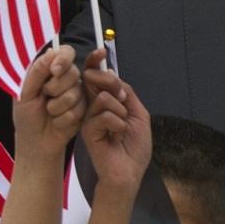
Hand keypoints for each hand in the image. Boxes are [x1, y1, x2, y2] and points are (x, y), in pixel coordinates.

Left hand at [12, 44, 83, 161]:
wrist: (36, 142)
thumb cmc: (26, 116)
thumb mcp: (24, 93)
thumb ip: (36, 72)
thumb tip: (51, 51)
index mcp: (51, 69)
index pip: (66, 52)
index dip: (63, 60)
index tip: (55, 71)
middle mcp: (67, 78)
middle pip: (73, 73)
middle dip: (55, 89)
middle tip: (44, 97)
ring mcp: (77, 93)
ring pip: (75, 93)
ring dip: (57, 107)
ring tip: (49, 112)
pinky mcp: (84, 110)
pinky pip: (79, 110)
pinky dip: (63, 119)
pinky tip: (57, 122)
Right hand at [80, 56, 150, 191]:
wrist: (130, 173)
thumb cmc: (134, 147)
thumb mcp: (138, 113)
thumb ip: (125, 93)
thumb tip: (112, 74)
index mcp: (103, 101)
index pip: (96, 76)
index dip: (96, 61)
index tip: (102, 50)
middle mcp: (92, 107)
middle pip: (95, 79)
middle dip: (113, 84)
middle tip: (124, 101)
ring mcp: (88, 118)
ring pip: (103, 97)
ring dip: (121, 112)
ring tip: (123, 127)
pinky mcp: (86, 130)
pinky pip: (104, 115)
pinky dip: (118, 124)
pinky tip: (117, 136)